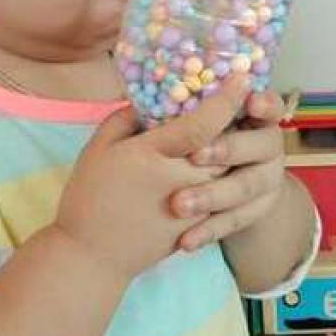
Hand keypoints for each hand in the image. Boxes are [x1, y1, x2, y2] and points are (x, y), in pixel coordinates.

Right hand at [51, 72, 251, 285]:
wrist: (91, 257)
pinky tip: (228, 168)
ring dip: (236, 152)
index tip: (241, 78)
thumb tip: (147, 101)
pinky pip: (224, 201)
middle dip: (238, 123)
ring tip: (239, 132)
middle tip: (247, 100)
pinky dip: (230, 181)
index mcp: (152, 155)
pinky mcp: (195, 228)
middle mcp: (178, 179)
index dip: (225, 100)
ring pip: (227, 173)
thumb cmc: (89, 199)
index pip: (202, 124)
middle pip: (224, 146)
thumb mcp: (96, 150)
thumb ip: (124, 120)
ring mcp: (191, 207)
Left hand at [169, 89, 286, 251]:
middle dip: (228, 149)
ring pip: (247, 186)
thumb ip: (177, 112)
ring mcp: (267, 179)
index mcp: (255, 115)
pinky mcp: (257, 211)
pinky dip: (210, 230)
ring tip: (178, 204)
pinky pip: (236, 221)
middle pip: (262, 144)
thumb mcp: (185, 125)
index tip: (250, 103)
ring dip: (213, 195)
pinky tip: (185, 240)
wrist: (217, 188)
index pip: (269, 103)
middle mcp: (267, 145)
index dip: (264, 103)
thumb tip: (142, 102)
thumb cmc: (191, 144)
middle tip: (195, 155)